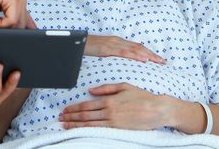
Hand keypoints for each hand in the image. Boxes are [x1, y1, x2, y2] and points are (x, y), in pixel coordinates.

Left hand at [59, 83, 173, 129]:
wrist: (157, 109)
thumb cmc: (142, 96)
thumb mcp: (124, 86)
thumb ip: (106, 88)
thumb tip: (91, 90)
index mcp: (110, 100)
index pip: (87, 105)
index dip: (74, 108)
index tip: (66, 110)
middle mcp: (109, 111)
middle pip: (85, 115)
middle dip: (71, 117)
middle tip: (61, 118)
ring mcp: (113, 121)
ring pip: (90, 124)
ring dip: (76, 125)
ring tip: (66, 125)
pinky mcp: (118, 129)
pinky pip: (99, 130)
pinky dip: (88, 130)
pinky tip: (81, 131)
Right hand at [85, 35, 165, 63]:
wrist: (76, 43)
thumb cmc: (89, 48)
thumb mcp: (104, 52)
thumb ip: (114, 55)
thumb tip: (123, 62)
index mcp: (118, 43)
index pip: (137, 48)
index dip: (149, 53)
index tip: (159, 60)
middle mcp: (118, 42)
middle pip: (139, 48)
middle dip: (152, 55)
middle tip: (164, 62)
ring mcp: (113, 44)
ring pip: (134, 49)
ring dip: (148, 55)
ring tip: (157, 61)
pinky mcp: (107, 49)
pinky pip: (124, 52)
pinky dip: (135, 55)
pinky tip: (143, 59)